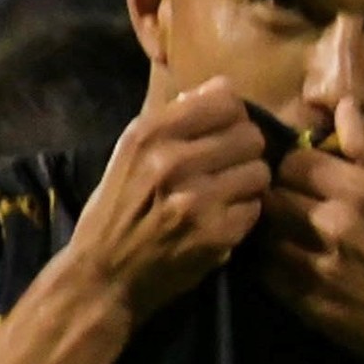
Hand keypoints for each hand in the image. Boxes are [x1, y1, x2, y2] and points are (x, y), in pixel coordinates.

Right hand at [66, 76, 269, 323]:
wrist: (103, 276)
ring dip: (249, 185)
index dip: (233, 117)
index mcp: (150, 133)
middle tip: (230, 168)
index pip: (226, 100)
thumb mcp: (130, 153)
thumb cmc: (117, 210)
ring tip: (228, 195)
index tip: (225, 133)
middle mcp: (173, 161)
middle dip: (245, 152)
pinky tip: (223, 220)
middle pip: (250, 136)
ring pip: (260, 172)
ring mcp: (197, 200)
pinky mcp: (216, 235)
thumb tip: (224, 87)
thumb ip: (174, 118)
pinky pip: (255, 209)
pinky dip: (244, 215)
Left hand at [260, 99, 363, 363]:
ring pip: (265, 233)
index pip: (293, 161)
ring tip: (289, 235)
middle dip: (279, 196)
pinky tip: (292, 265)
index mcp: (361, 190)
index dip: (295, 166)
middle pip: (273, 194)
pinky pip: (267, 272)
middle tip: (292, 205)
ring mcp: (317, 266)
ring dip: (273, 232)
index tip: (304, 177)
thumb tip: (341, 107)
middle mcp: (334, 224)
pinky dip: (273, 265)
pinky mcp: (306, 302)